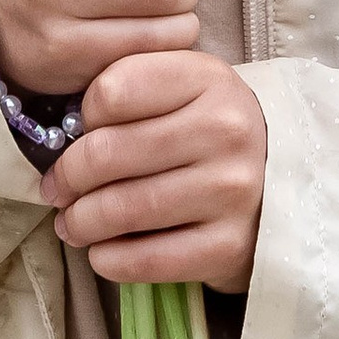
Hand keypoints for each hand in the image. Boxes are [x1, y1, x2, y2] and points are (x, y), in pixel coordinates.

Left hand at [46, 50, 265, 293]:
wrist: (280, 182)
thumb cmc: (210, 132)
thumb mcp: (183, 88)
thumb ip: (130, 90)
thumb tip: (65, 137)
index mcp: (207, 79)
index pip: (113, 90)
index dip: (84, 115)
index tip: (83, 133)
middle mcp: (226, 130)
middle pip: (107, 153)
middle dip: (68, 177)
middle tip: (58, 190)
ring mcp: (231, 190)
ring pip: (121, 209)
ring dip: (80, 222)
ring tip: (73, 224)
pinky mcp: (229, 245)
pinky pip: (146, 259)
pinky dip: (110, 260)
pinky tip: (103, 252)